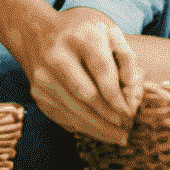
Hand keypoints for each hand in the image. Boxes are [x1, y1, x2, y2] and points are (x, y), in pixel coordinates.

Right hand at [23, 8, 143, 144]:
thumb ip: (126, 59)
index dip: (116, 97)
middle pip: (86, 96)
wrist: (38, 31)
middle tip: (126, 133)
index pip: (102, 71)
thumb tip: (132, 97)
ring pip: (73, 111)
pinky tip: (98, 132)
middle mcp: (58, 56)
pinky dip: (82, 127)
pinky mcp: (37, 93)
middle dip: (108, 119)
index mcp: (82, 36)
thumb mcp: (108, 32)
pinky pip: (62, 116)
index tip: (130, 114)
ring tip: (117, 138)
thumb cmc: (83, 32)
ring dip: (97, 129)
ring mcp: (44, 76)